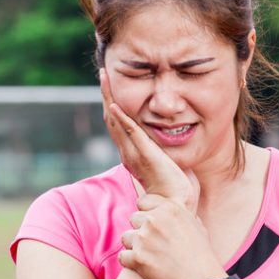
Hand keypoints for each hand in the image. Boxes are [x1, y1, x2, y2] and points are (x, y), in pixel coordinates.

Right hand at [99, 68, 197, 209]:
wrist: (175, 204)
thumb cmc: (174, 187)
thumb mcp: (166, 160)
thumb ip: (161, 148)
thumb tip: (167, 137)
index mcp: (131, 152)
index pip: (117, 123)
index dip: (112, 103)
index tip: (111, 86)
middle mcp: (127, 151)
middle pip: (111, 117)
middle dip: (107, 94)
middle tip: (103, 74)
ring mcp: (133, 152)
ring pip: (115, 120)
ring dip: (109, 98)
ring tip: (105, 78)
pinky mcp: (144, 154)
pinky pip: (129, 132)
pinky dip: (122, 117)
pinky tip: (115, 104)